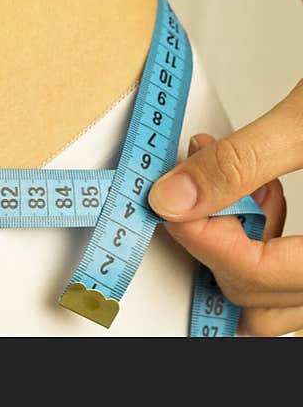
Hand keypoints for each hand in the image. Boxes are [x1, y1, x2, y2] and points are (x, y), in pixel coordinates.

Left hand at [147, 79, 302, 335]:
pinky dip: (267, 242)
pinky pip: (297, 275)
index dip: (204, 240)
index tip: (170, 201)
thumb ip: (241, 161)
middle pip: (265, 297)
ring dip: (241, 248)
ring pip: (280, 298)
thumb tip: (173, 197)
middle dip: (219, 243)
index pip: (263, 277)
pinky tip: (262, 191)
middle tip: (198, 187)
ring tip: (235, 186)